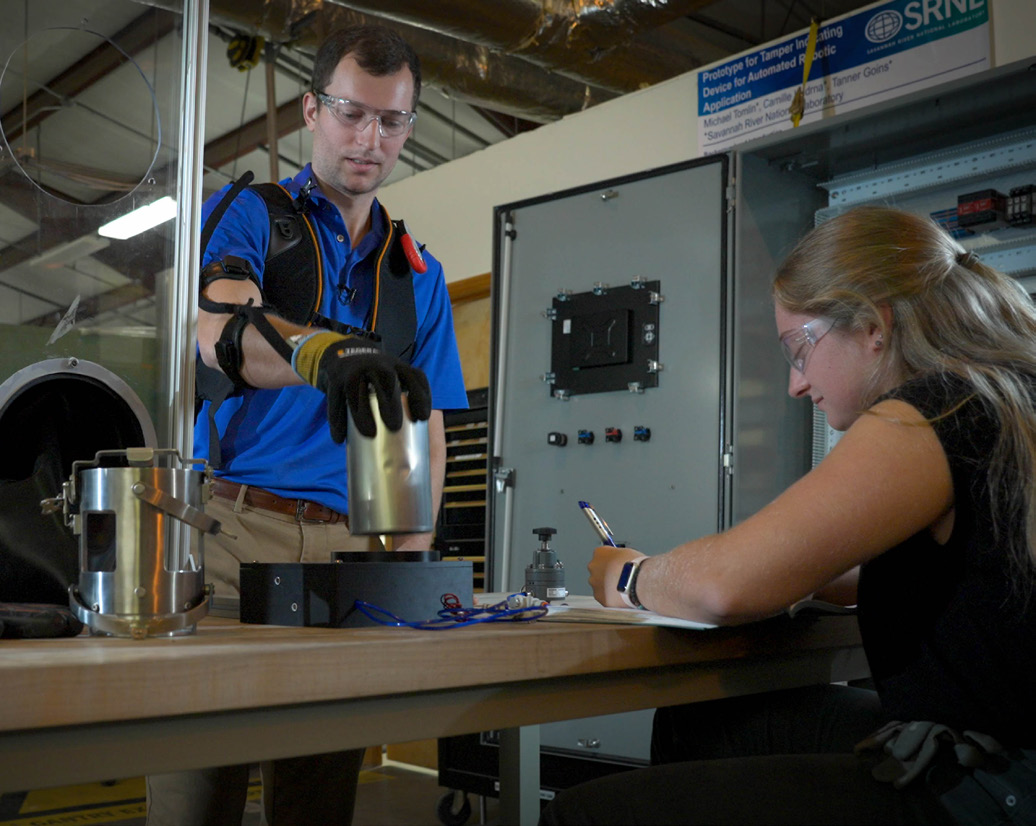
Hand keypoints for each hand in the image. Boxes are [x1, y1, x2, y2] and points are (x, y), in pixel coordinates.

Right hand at [294, 332, 430, 440]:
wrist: (344, 353)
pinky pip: (336, 400)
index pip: (414, 376)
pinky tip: (339, 438)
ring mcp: (356, 369)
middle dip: (391, 402)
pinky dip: (337, 419)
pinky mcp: (337, 378)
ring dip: (363, 413)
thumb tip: (411, 439)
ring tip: (369, 434)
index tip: (422, 419)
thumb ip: (403, 395)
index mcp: (398, 365)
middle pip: (386, 379)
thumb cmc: (376, 375)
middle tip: (395, 426)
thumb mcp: (393, 375)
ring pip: (358, 390)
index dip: (421, 396)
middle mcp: (378, 364)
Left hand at [588, 545, 646, 606]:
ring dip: (608, 586)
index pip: (601, 556)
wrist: (636, 579)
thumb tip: (620, 562)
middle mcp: (593, 567)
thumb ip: (617, 557)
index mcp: (599, 552)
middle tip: (619, 578)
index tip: (616, 565)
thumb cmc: (634, 564)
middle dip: (607, 575)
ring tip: (622, 588)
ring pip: (599, 585)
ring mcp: (595, 582)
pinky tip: (621, 596)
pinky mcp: (599, 596)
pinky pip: (603, 597)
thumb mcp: (626, 552)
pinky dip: (611, 597)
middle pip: (597, 571)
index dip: (610, 562)